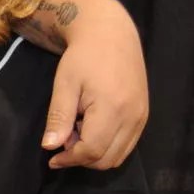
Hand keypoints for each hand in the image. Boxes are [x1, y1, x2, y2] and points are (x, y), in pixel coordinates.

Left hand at [43, 21, 148, 169]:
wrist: (111, 34)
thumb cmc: (83, 56)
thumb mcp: (65, 84)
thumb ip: (59, 117)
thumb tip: (50, 147)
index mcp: (113, 108)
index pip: (92, 151)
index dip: (70, 159)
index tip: (52, 157)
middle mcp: (133, 116)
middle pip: (106, 160)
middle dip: (81, 157)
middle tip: (65, 137)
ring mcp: (141, 117)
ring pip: (118, 156)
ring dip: (95, 153)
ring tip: (78, 131)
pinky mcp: (143, 115)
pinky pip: (127, 145)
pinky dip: (108, 146)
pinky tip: (92, 127)